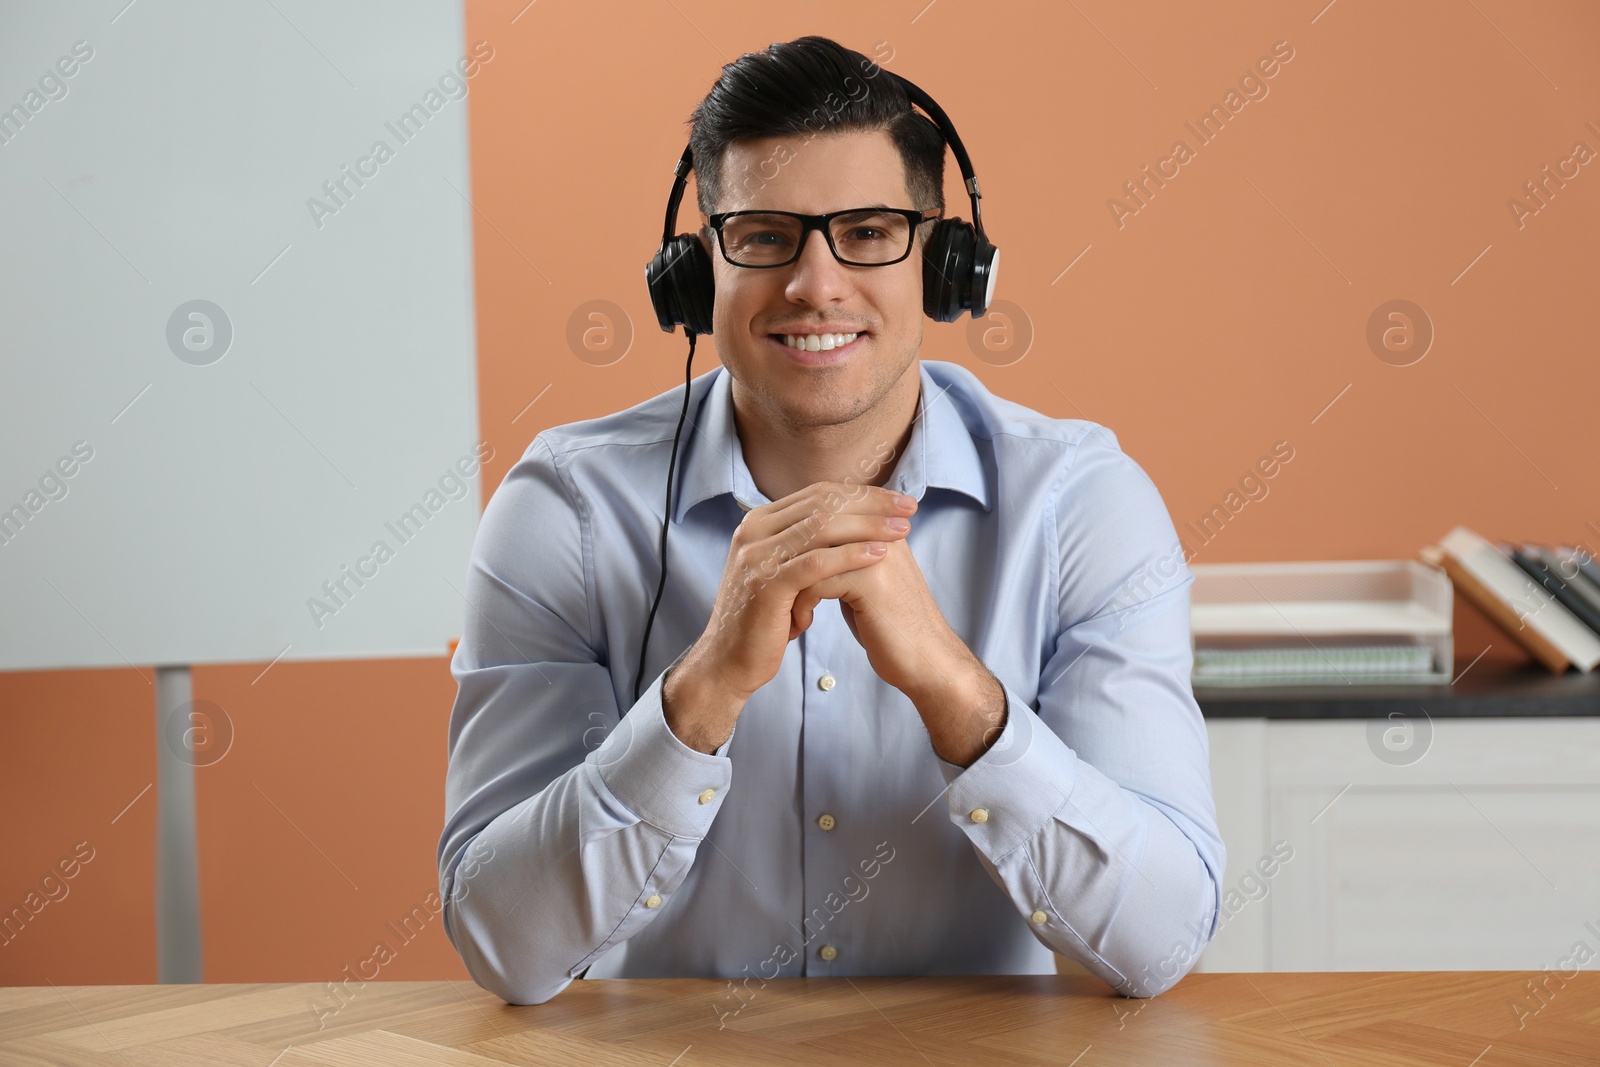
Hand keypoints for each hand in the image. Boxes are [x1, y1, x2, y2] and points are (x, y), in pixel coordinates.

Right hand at [695, 482, 916, 700]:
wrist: (730, 662)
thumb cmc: (766, 619)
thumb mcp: (784, 571)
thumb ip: (806, 543)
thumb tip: (852, 519)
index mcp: (759, 522)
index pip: (818, 493)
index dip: (862, 493)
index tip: (899, 500)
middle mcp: (753, 531)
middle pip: (823, 503)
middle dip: (871, 504)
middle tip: (909, 508)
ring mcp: (756, 556)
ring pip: (821, 527)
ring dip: (868, 526)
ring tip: (903, 530)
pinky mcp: (765, 584)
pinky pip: (815, 563)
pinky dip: (850, 556)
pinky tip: (879, 555)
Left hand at [792, 528, 1006, 765]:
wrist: (926, 660)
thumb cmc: (888, 624)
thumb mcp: (864, 580)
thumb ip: (842, 554)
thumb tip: (802, 540)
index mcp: (881, 525)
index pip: (827, 505)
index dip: (797, 536)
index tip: (782, 568)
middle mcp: (880, 531)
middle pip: (815, 525)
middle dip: (789, 558)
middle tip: (776, 584)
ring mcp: (876, 554)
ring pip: (809, 553)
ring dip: (791, 584)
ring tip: (789, 608)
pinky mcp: (869, 581)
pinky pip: (814, 580)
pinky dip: (801, 604)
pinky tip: (803, 623)